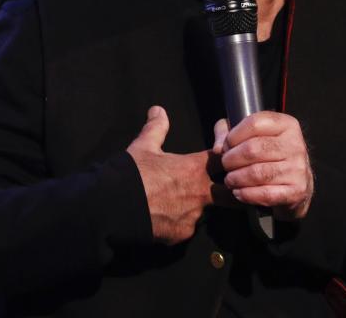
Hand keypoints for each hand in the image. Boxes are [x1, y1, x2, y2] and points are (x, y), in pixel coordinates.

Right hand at [126, 106, 228, 244]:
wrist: (114, 207)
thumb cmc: (132, 174)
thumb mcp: (143, 146)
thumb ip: (156, 128)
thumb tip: (158, 110)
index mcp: (194, 169)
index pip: (222, 159)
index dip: (226, 154)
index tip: (226, 154)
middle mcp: (200, 194)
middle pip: (230, 195)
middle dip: (232, 192)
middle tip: (228, 190)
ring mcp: (192, 217)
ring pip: (201, 211)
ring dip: (194, 206)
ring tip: (175, 202)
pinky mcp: (181, 235)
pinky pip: (184, 227)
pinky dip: (177, 222)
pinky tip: (163, 217)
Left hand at [214, 111, 313, 220]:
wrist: (298, 184)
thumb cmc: (270, 156)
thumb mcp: (251, 135)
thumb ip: (228, 131)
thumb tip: (219, 147)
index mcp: (286, 124)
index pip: (254, 123)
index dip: (233, 136)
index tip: (226, 146)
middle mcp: (296, 144)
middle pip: (253, 149)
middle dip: (232, 159)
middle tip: (225, 165)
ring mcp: (298, 168)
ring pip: (257, 173)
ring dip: (236, 178)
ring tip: (230, 180)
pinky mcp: (298, 190)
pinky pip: (266, 194)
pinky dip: (247, 194)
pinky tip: (239, 192)